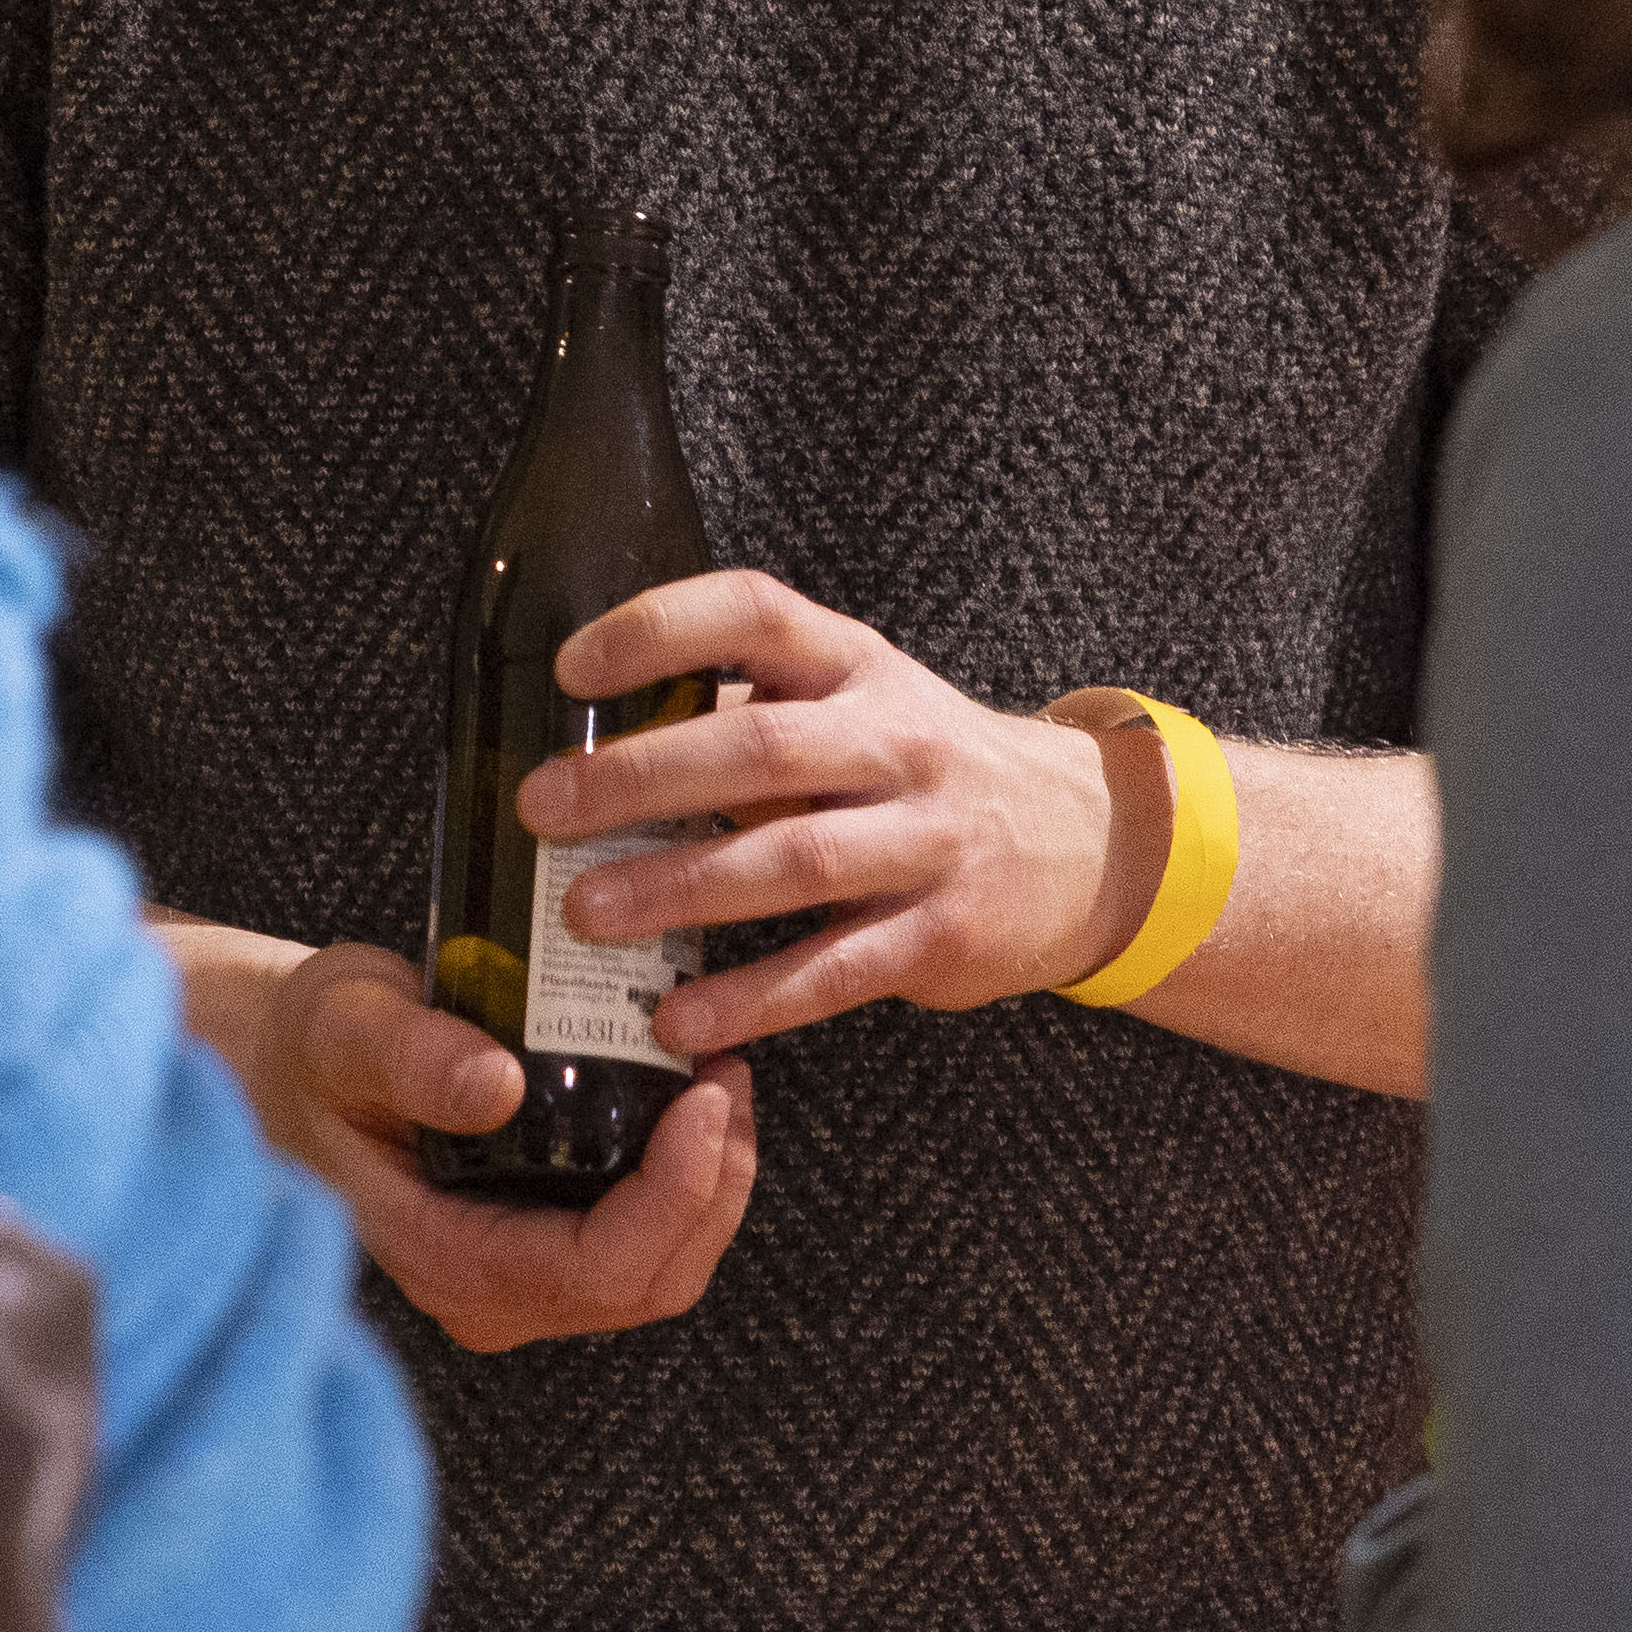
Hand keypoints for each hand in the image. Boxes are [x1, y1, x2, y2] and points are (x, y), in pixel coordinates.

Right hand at [238, 941, 758, 1355]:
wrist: (291, 1073)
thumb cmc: (314, 1054)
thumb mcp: (348, 1031)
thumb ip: (414, 1057)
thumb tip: (498, 1086)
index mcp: (446, 1259)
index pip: (596, 1267)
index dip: (674, 1194)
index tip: (703, 1098)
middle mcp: (492, 1294)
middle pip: (651, 1280)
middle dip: (715, 1183)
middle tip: (727, 1073)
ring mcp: (524, 1280)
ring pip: (662, 1269)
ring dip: (714, 1181)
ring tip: (720, 1076)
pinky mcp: (545, 1245)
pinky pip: (646, 1239)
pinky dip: (689, 1177)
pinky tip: (690, 1098)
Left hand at [527, 574, 1164, 1054]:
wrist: (1087, 840)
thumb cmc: (926, 765)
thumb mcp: (857, 702)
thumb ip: (750, 709)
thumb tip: (601, 736)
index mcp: (856, 667)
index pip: (755, 615)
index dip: (660, 630)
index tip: (572, 667)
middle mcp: (896, 740)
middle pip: (759, 748)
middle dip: (640, 779)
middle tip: (544, 808)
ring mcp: (926, 839)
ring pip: (792, 862)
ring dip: (679, 890)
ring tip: (584, 914)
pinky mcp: (941, 933)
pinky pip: (834, 969)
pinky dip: (751, 999)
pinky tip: (678, 1017)